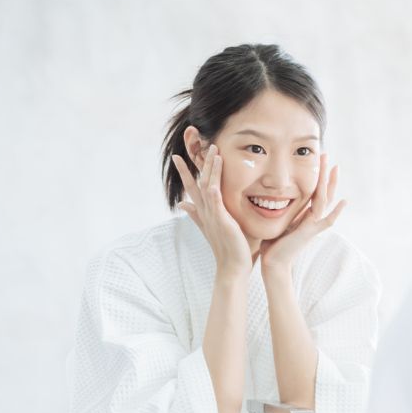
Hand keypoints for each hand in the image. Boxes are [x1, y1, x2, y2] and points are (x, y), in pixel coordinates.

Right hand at [172, 145, 252, 277]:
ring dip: (209, 168)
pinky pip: (216, 202)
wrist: (233, 267)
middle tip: (192, 145)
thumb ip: (197, 213)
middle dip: (194, 163)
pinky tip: (213, 180)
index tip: (178, 156)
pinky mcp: (221, 221)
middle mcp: (206, 211)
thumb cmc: (228, 247)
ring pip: (207, 186)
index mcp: (205, 211)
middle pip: (197, 182)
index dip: (185, 171)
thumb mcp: (212, 226)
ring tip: (213, 150)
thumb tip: (182, 204)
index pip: (193, 186)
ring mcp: (212, 215)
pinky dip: (214, 190)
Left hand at [259, 153, 344, 275]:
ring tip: (334, 167)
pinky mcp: (311, 233)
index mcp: (305, 213)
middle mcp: (312, 218)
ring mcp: (314, 225)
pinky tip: (344, 201)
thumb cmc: (272, 243)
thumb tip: (270, 194)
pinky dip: (336, 212)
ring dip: (329, 183)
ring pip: (325, 199)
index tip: (317, 158)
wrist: (273, 262)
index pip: (314, 190)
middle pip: (323, 190)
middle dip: (325, 173)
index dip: (317, 175)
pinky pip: (327, 220)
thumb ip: (280, 208)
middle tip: (327, 154)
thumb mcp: (277, 219)